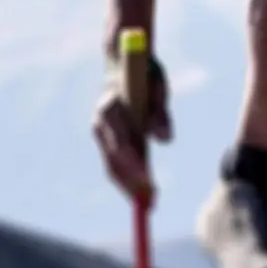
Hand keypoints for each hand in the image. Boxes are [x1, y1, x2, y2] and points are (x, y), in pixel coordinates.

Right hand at [93, 54, 172, 201]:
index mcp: (111, 108)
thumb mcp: (158, 88)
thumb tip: (166, 141)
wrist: (125, 63)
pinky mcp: (104, 137)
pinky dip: (127, 179)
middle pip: (114, 162)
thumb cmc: (145, 74)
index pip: (122, 146)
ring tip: (149, 204)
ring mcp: (100, 130)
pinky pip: (114, 162)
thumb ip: (160, 114)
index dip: (135, 169)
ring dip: (129, 187)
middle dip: (132, 185)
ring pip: (112, 166)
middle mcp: (100, 122)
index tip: (150, 185)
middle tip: (151, 203)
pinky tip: (142, 192)